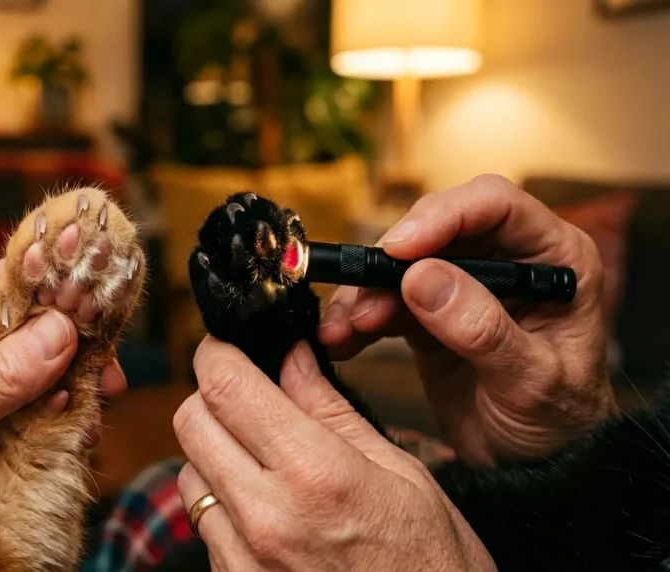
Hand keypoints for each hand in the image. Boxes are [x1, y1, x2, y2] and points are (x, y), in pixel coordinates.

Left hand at [0, 260, 125, 541]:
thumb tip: (61, 330)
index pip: (2, 285)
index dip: (52, 284)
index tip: (99, 292)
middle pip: (33, 327)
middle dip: (74, 343)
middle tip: (108, 365)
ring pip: (46, 372)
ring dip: (75, 386)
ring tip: (97, 404)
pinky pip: (43, 414)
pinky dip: (68, 420)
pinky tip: (80, 432)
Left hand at [174, 337, 495, 571]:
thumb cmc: (433, 564)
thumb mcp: (400, 473)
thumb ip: (331, 409)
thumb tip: (291, 355)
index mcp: (316, 473)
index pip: (226, 386)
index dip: (219, 352)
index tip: (229, 345)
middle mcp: (266, 516)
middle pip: (190, 421)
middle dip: (212, 397)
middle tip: (251, 399)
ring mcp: (243, 558)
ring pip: (188, 471)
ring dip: (214, 454)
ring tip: (266, 465)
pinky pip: (202, 524)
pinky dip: (221, 503)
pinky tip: (267, 511)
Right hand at [319, 174, 614, 465]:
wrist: (539, 467)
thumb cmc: (559, 422)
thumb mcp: (530, 380)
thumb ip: (481, 328)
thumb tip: (422, 278)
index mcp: (552, 258)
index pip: (496, 206)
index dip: (443, 216)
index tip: (399, 248)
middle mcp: (507, 261)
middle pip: (436, 229)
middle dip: (390, 262)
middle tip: (362, 299)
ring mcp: (465, 286)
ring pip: (402, 265)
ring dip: (365, 293)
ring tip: (342, 329)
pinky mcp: (430, 314)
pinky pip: (386, 301)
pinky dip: (359, 318)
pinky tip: (340, 339)